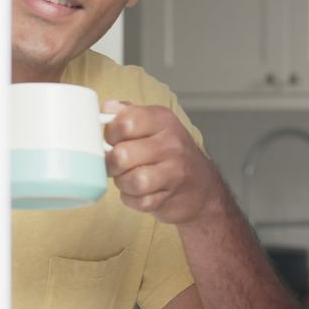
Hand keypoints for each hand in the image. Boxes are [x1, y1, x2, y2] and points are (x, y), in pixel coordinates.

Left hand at [102, 100, 224, 224]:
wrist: (201, 185)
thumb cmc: (170, 152)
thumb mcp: (153, 124)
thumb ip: (127, 114)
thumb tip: (108, 107)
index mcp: (162, 120)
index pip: (125, 122)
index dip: (110, 134)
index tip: (111, 139)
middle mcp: (171, 143)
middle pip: (122, 154)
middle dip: (111, 163)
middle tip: (115, 163)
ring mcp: (174, 171)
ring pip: (132, 180)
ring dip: (122, 182)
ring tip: (126, 178)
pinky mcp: (170, 197)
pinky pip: (139, 201)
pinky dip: (132, 199)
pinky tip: (138, 192)